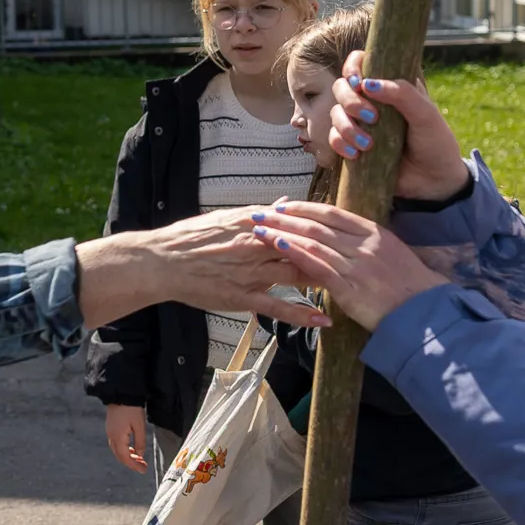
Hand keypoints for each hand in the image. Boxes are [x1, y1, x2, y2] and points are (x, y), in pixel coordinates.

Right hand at [74, 208, 330, 331]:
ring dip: (327, 282)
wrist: (161, 260)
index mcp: (255, 223)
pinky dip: (303, 313)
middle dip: (335, 254)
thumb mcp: (226, 218)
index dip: (328, 229)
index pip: (300, 224)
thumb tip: (285, 203)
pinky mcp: (242, 296)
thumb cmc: (190, 238)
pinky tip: (324, 320)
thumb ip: (259, 213)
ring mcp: (251, 272)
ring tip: (354, 289)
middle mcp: (258, 244)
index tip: (353, 233)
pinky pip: (278, 307)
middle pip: (306, 247)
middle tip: (363, 261)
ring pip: (298, 275)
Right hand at [104, 405, 148, 473]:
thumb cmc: (132, 408)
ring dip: (128, 456)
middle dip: (131, 463)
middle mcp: (111, 436)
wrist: (121, 393)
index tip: (143, 470)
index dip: (134, 466)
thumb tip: (140, 454)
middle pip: (120, 456)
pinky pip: (116, 443)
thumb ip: (140, 442)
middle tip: (142, 466)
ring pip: (117, 450)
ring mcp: (110, 432)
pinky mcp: (111, 428)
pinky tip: (132, 449)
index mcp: (118, 437)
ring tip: (139, 459)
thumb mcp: (140, 426)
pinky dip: (125, 449)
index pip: (125, 458)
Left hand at [247, 200, 449, 330]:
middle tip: (261, 212)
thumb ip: (366, 242)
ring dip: (283, 234)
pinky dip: (296, 254)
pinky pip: (318, 267)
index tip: (284, 205)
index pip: (332, 213)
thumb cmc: (408, 285)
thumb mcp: (390, 253)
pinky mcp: (351, 288)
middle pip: (318, 225)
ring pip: (314, 243)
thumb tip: (344, 233)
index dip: (305, 208)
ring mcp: (357, 265)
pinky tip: (278, 247)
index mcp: (374, 232)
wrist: (425, 312)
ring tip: (260, 229)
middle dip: (286, 217)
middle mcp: (364, 244)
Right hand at [327, 55, 471, 202]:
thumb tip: (368, 84)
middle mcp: (372, 101)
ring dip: (346, 126)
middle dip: (350, 101)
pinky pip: (334, 138)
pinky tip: (356, 154)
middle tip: (371, 117)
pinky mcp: (353, 146)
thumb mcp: (426, 115)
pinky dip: (340, 144)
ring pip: (335, 113)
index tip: (359, 82)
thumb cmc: (435, 143)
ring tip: (368, 144)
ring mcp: (361, 124)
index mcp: (390, 86)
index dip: (353, 67)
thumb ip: (403, 94)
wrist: (434, 182)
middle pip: (341, 87)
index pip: (361, 63)